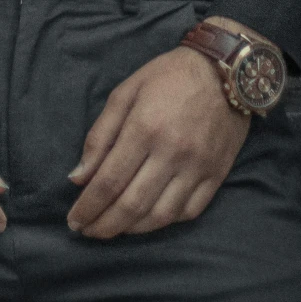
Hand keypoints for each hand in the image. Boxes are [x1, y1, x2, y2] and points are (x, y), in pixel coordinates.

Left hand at [65, 44, 249, 239]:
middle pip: (132, 205)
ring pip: (160, 216)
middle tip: (88, 232)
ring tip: (114, 229)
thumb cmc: (168, 77)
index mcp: (144, 128)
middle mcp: (172, 152)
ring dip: (132, 229)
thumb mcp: (125, 92)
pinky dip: (165, 222)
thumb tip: (78, 179)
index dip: (88, 207)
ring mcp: (197, 166)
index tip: (74, 221)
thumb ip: (99, 136)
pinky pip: (188, 212)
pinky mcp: (217, 174)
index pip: (109, 182)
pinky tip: (148, 220)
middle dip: (104, 226)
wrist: (226, 69)